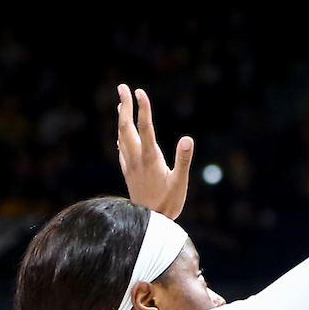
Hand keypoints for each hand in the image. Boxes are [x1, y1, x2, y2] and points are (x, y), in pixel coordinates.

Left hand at [117, 85, 193, 219]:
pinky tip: (121, 135)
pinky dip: (121, 136)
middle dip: (125, 105)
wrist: (148, 223)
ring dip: (121, 118)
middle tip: (123, 87)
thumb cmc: (168, 204)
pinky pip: (121, 149)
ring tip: (121, 104)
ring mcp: (130, 165)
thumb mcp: (180, 183)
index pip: (145, 127)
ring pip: (122, 136)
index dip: (143, 108)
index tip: (139, 91)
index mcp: (150, 158)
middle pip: (127, 127)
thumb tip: (188, 138)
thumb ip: (183, 160)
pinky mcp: (129, 173)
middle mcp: (136, 159)